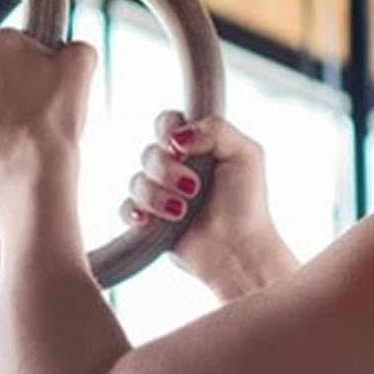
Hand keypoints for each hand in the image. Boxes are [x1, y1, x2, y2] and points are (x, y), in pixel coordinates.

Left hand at [0, 28, 97, 183]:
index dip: (30, 68)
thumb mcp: (80, 68)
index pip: (12, 47)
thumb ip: (76, 48)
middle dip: (3, 87)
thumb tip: (74, 50)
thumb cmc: (53, 119)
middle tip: (28, 110)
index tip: (40, 86)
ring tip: (13, 130)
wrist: (33, 166)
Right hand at [120, 110, 287, 291]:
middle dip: (167, 170)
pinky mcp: (150, 222)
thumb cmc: (247, 204)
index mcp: (196, 147)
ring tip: (181, 212)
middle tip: (193, 187)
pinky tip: (148, 221)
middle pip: (149, 153)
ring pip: (137, 182)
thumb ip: (216, 129)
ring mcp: (161, 195)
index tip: (182, 148)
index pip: (166, 123)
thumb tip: (176, 136)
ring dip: (157, 196)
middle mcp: (175, 168)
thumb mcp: (245, 154)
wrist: (239, 250)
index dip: (167, 130)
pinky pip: (126, 209)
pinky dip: (134, 212)